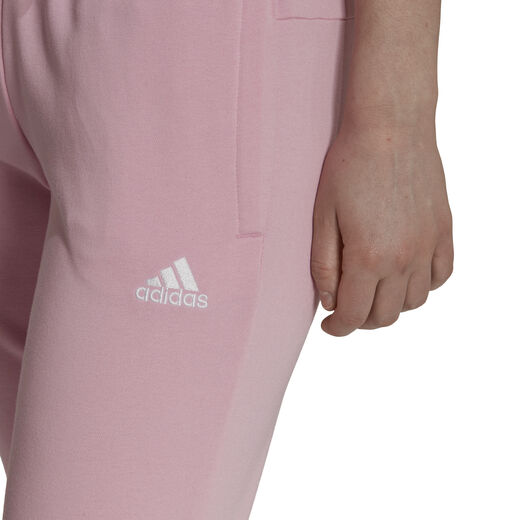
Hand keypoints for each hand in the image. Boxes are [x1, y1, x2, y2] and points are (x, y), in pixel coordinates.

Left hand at [311, 115, 452, 336]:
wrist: (390, 128)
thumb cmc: (349, 167)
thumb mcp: (323, 217)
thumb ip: (324, 265)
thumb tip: (330, 303)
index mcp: (368, 257)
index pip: (353, 314)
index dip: (338, 328)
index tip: (329, 327)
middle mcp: (403, 259)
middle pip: (385, 315)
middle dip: (361, 321)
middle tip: (346, 308)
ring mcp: (428, 246)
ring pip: (414, 302)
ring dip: (390, 306)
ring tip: (372, 290)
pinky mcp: (444, 230)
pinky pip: (440, 276)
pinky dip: (422, 286)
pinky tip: (404, 275)